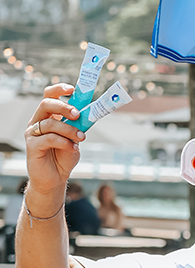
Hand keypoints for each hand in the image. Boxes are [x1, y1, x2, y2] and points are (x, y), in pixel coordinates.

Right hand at [23, 83, 84, 198]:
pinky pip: (48, 139)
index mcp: (48, 116)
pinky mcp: (32, 146)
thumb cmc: (64, 156)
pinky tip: (73, 148)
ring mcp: (33, 133)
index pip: (49, 96)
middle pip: (46, 104)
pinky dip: (64, 142)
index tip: (73, 89)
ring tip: (81, 138)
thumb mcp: (75, 139)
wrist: (55, 178)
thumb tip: (90, 113)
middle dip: (64, 106)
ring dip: (69, 130)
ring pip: (50, 123)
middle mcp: (38, 121)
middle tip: (78, 114)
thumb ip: (79, 126)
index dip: (59, 90)